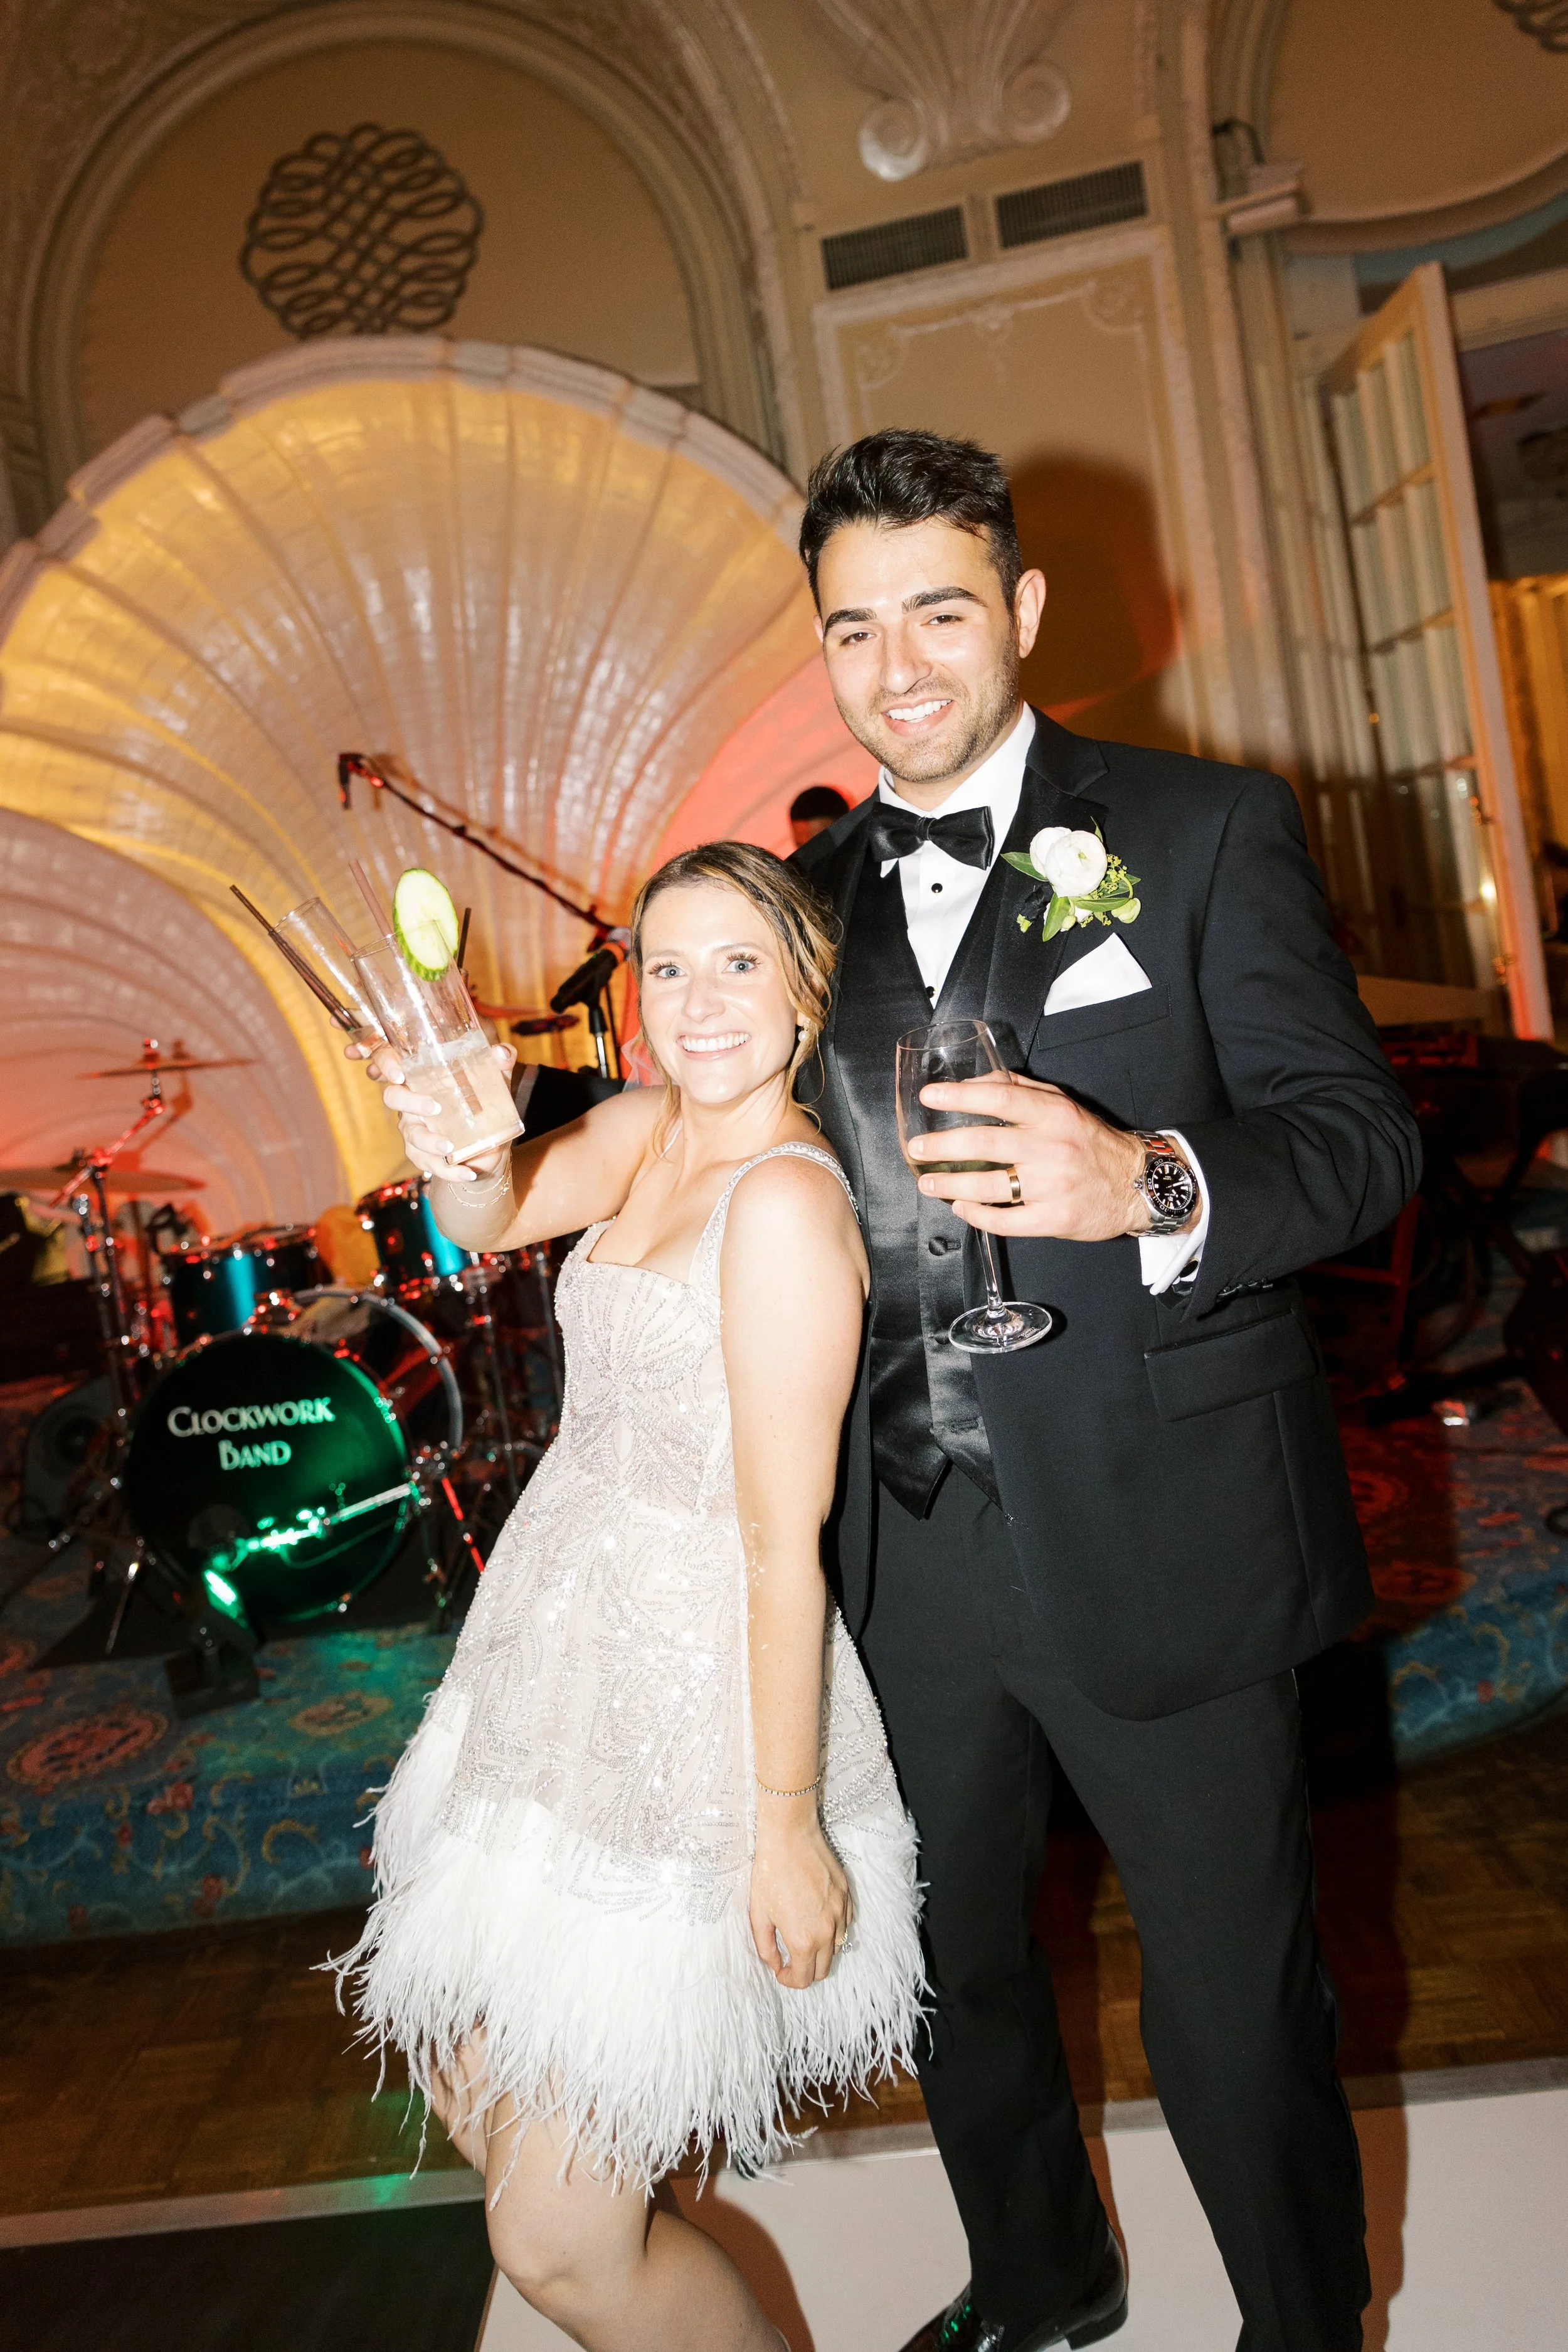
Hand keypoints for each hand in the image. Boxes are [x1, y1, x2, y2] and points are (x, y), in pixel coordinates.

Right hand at [357, 1038, 515, 1183]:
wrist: (489, 1146)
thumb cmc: (483, 1103)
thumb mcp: (494, 1082)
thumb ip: (498, 1065)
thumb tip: (503, 1052)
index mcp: (422, 1076)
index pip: (391, 1061)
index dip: (386, 1064)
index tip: (398, 1073)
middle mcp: (411, 1101)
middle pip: (393, 1097)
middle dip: (410, 1102)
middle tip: (433, 1107)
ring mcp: (414, 1129)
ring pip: (412, 1135)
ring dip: (430, 1141)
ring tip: (450, 1147)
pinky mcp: (423, 1155)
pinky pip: (431, 1163)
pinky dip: (450, 1170)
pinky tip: (468, 1173)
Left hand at [749, 1806, 851, 1989]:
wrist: (790, 1836)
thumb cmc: (771, 1872)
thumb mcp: (758, 1914)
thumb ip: (766, 1947)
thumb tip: (775, 1964)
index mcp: (803, 1939)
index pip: (804, 1979)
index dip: (789, 1980)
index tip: (781, 1971)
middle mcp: (827, 1931)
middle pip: (824, 1969)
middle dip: (807, 1970)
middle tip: (791, 1958)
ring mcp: (841, 1912)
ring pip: (837, 1947)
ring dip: (821, 1950)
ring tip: (804, 1935)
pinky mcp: (847, 1896)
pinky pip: (846, 1924)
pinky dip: (834, 1929)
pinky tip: (818, 1917)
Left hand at [909, 1071, 1156, 1239]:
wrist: (1137, 1185)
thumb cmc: (1092, 1143)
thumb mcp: (1063, 1105)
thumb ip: (1022, 1090)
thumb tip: (978, 1082)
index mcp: (1053, 1114)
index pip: (999, 1098)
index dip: (960, 1096)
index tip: (930, 1096)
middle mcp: (1051, 1148)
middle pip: (984, 1143)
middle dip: (941, 1146)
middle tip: (916, 1147)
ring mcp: (1052, 1186)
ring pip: (988, 1185)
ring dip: (950, 1184)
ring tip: (928, 1181)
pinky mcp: (1053, 1219)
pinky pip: (1004, 1221)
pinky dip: (976, 1215)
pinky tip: (960, 1207)